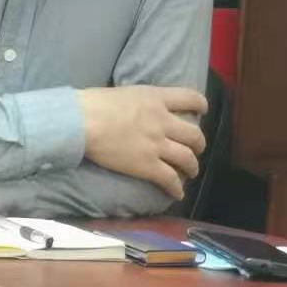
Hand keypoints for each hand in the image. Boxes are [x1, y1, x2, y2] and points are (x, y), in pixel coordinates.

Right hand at [78, 85, 207, 200]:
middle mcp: (163, 121)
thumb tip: (140, 108)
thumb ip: (141, 101)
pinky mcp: (147, 166)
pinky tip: (177, 194)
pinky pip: (170, 179)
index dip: (200, 104)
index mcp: (157, 98)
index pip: (190, 98)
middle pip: (194, 134)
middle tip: (196, 149)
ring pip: (188, 158)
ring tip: (191, 172)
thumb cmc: (95, 103)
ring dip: (193, 167)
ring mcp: (157, 144)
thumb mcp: (127, 92)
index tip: (203, 110)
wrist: (83, 121)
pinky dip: (176, 188)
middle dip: (199, 144)